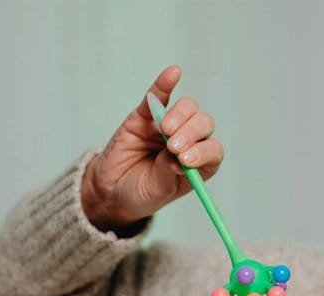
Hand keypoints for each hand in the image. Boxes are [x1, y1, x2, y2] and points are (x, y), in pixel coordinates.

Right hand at [81, 65, 223, 232]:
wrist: (111, 190)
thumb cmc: (141, 193)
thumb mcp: (158, 190)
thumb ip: (168, 172)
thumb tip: (178, 156)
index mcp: (199, 164)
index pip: (213, 150)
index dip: (204, 151)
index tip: (187, 159)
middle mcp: (189, 142)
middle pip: (203, 125)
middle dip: (191, 133)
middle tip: (173, 147)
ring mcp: (168, 126)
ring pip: (186, 109)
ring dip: (180, 115)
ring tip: (165, 130)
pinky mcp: (146, 115)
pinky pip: (159, 96)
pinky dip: (165, 84)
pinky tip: (173, 73)